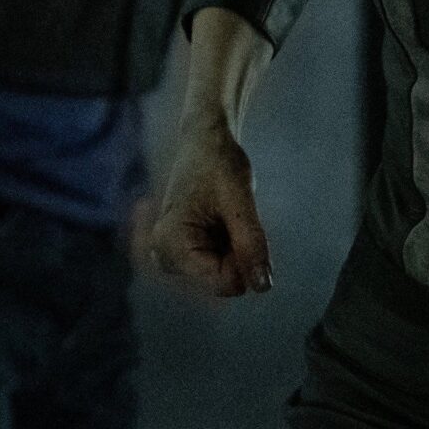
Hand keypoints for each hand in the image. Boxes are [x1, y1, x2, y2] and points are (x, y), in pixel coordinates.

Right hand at [149, 129, 273, 296]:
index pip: (224, 283)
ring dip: (235, 247)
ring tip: (224, 214)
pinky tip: (221, 219)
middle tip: (231, 215)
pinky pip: (222, 264)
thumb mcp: (240, 201)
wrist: (205, 141)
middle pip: (224, 281)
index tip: (243, 224)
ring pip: (226, 273)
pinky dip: (231, 244)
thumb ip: (251, 244)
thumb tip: (263, 287)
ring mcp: (174, 258)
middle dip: (238, 253)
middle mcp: (165, 258)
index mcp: (171, 246)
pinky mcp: (184, 254)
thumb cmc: (218, 163)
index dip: (246, 261)